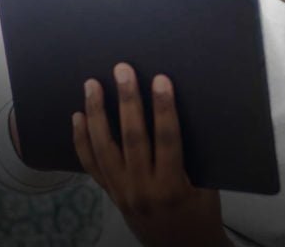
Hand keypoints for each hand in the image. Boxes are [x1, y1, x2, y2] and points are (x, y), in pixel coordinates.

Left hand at [73, 63, 230, 246]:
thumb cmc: (201, 215)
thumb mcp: (206, 187)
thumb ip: (192, 156)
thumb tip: (181, 114)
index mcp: (172, 187)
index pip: (167, 140)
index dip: (164, 108)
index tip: (161, 80)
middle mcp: (142, 189)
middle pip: (131, 138)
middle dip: (127, 101)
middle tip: (122, 70)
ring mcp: (122, 192)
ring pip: (104, 148)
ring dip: (97, 114)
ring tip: (92, 85)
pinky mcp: (111, 195)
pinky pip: (92, 165)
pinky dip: (82, 140)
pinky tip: (78, 117)